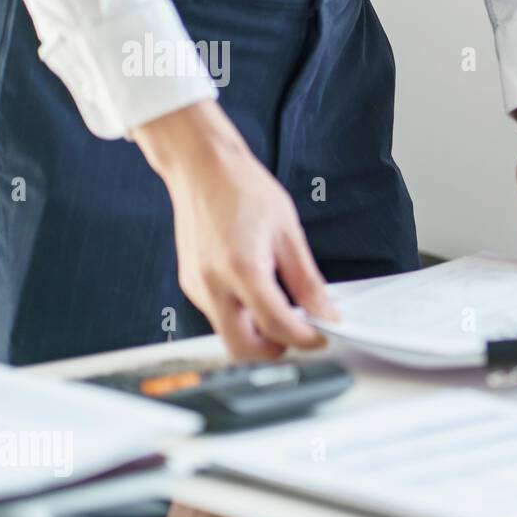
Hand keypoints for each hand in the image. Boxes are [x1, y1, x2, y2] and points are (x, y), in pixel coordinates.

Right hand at [133, 101, 337, 358]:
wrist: (201, 167)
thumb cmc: (243, 189)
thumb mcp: (289, 233)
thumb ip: (307, 281)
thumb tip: (326, 313)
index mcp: (242, 269)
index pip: (277, 325)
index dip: (306, 339)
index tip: (323, 336)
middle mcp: (213, 284)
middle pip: (243, 348)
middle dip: (276, 349)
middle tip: (301, 333)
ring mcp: (197, 286)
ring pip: (229, 335)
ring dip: (258, 334)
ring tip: (283, 307)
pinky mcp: (190, 284)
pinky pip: (218, 316)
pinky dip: (242, 317)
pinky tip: (259, 293)